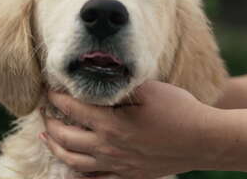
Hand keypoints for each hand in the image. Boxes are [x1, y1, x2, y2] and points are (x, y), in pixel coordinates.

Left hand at [40, 80, 216, 178]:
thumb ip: (120, 86)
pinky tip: (74, 166)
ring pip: (74, 161)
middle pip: (65, 138)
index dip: (56, 98)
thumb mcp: (149, 90)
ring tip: (46, 137)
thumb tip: (99, 78)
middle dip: (49, 123)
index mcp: (111, 124)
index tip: (49, 89)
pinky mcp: (129, 175)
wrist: (203, 141)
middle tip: (43, 112)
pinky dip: (78, 173)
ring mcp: (117, 165)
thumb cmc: (178, 111)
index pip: (72, 109)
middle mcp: (108, 148)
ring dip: (56, 148)